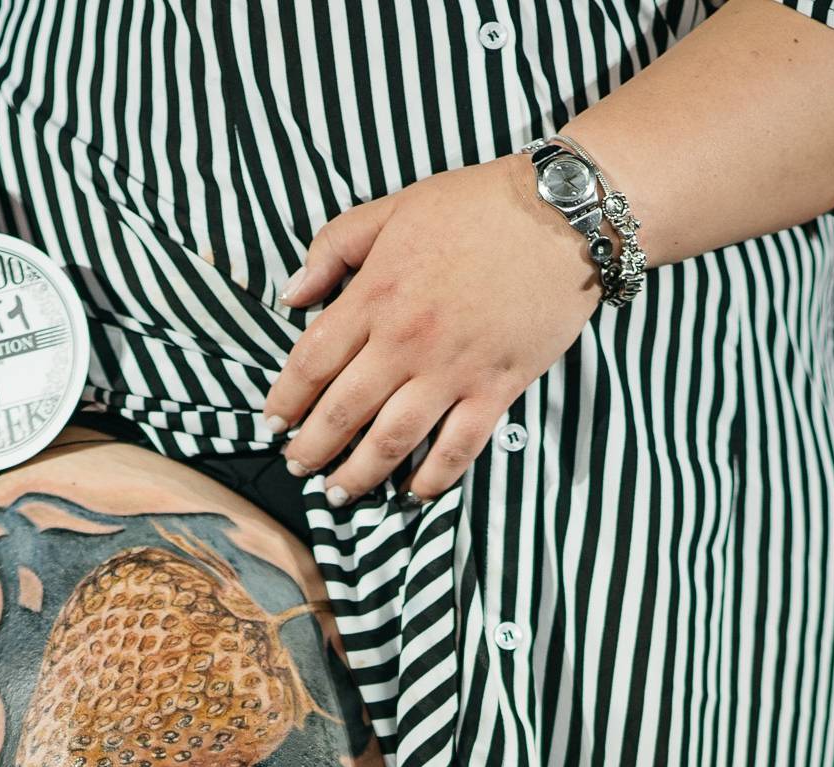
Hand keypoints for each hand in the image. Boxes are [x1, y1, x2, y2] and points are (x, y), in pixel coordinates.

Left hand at [261, 155, 598, 504]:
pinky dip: (431, 480)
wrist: (561, 214)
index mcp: (376, 293)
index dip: (285, 399)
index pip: (312, 361)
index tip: (271, 424)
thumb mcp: (395, 208)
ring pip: (392, 440)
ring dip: (359, 475)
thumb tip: (293, 294)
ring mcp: (453, 370)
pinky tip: (411, 494)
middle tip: (297, 468)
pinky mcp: (497, 389)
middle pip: (343, 411)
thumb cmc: (477, 205)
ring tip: (339, 494)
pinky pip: (457, 450)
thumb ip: (335, 245)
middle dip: (312, 448)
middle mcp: (407, 340)